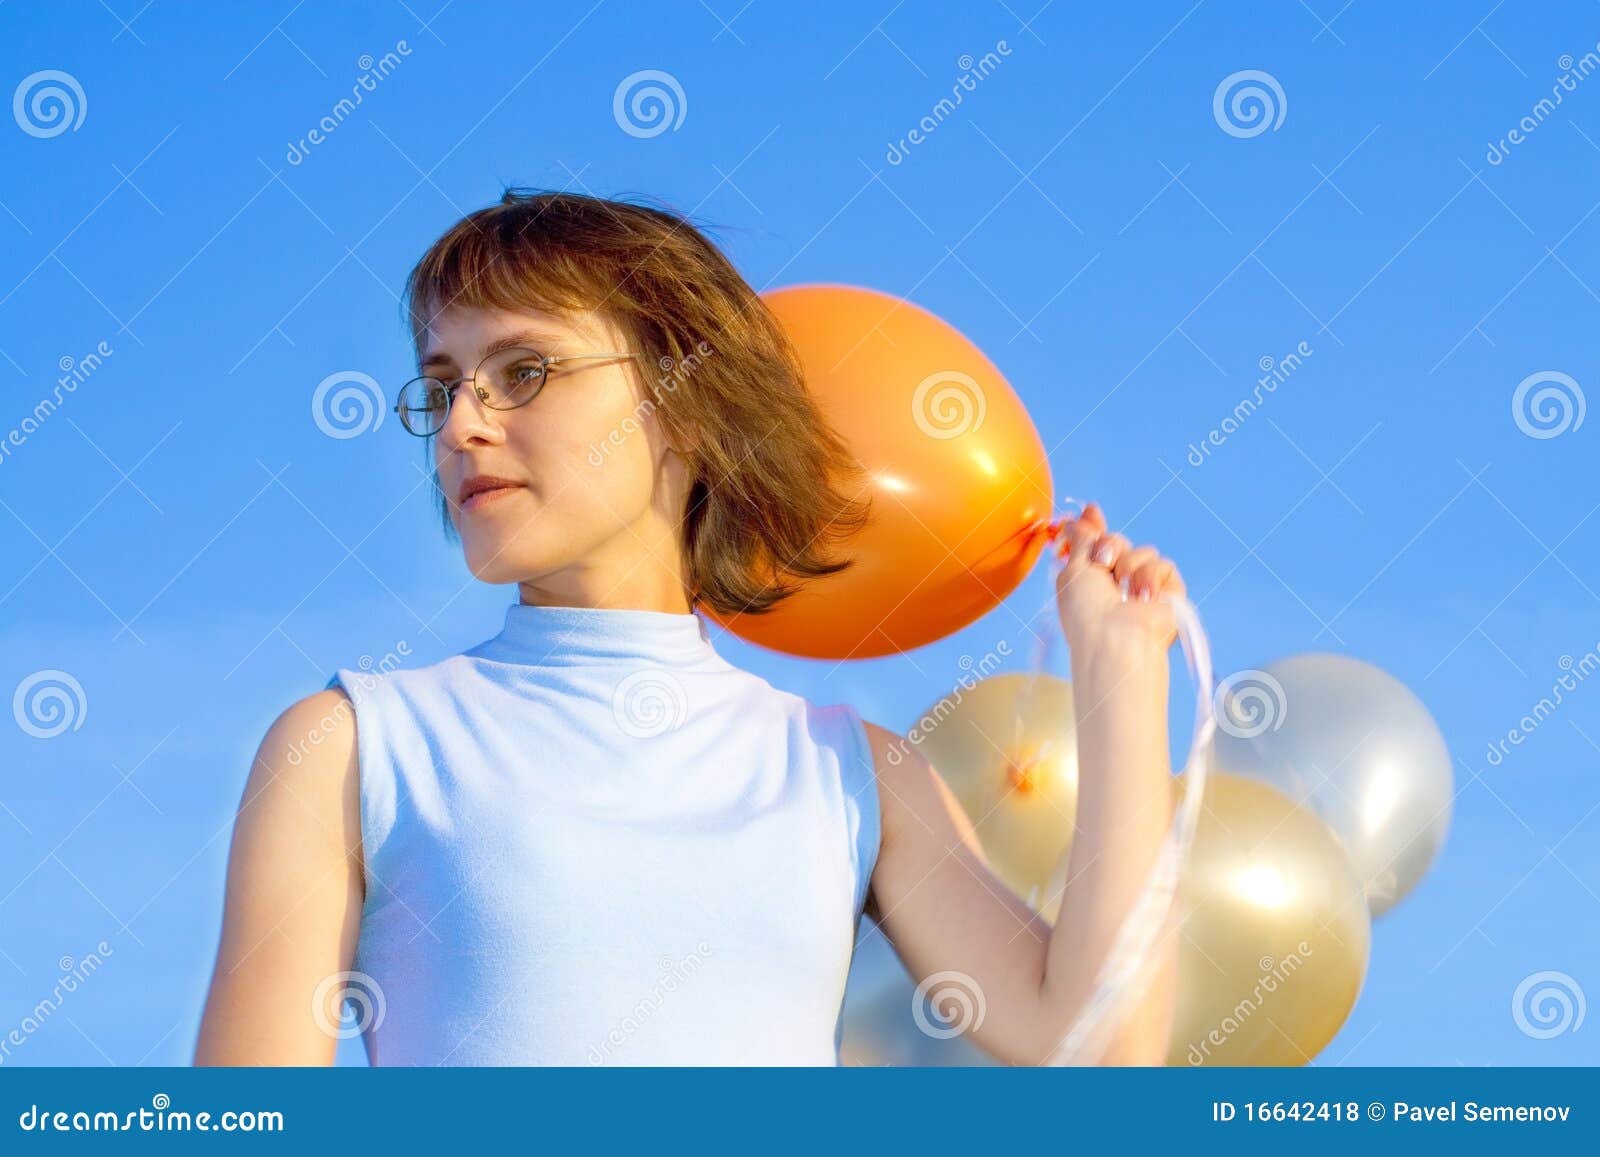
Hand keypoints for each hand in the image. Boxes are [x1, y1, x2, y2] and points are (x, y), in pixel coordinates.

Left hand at [1049, 503, 1185, 659]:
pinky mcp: (1168, 593)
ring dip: (1129, 564)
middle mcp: (1116, 583)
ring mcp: (1142, 588)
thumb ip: (1080, 540)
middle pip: (1118, 541)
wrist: (1114, 636)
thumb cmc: (1087, 610)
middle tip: (1102, 562)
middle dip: (1109, 545)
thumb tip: (1081, 517)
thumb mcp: (1073, 569)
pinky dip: (1150, 577)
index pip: (1096, 544)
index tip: (1091, 511)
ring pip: (1142, 551)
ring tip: (1122, 588)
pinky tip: (1144, 596)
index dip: (1094, 526)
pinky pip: (1163, 565)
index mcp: (1090, 580)